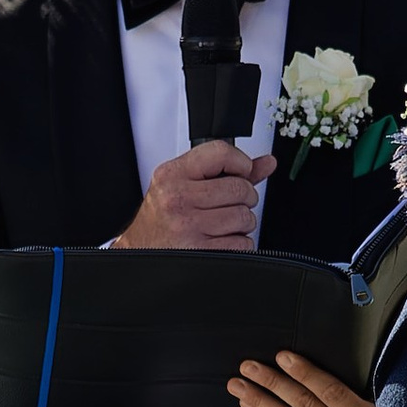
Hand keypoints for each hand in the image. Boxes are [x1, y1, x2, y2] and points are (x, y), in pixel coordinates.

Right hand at [114, 141, 272, 254]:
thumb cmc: (162, 219)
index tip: (241, 172)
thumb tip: (266, 164)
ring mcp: (188, 227)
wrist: (140, 253)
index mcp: (171, 175)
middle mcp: (177, 199)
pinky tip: (221, 241)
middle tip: (229, 204)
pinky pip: (242, 244)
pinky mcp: (200, 253)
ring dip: (242, 223)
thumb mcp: (183, 185)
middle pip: (240, 188)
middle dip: (244, 198)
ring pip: (244, 217)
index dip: (240, 163)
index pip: (220, 153)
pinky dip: (239, 245)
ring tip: (222, 225)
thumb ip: (225, 171)